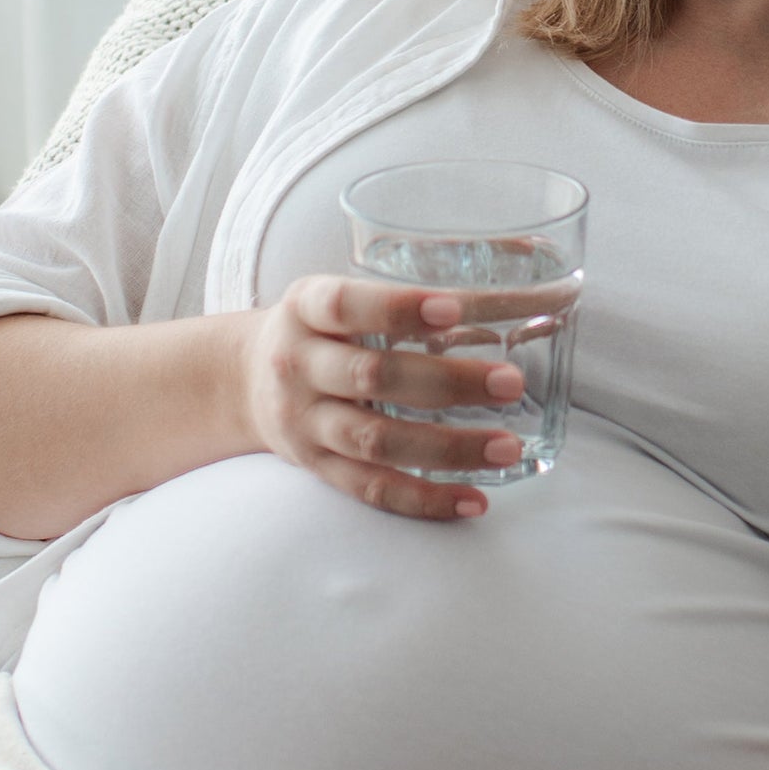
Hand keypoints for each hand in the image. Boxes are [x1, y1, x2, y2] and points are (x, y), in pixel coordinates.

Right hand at [239, 274, 525, 518]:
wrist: (240, 381)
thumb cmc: (317, 330)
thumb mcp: (334, 297)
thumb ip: (408, 294)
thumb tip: (528, 270)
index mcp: (304, 310)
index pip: (344, 306)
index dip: (397, 308)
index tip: (454, 311)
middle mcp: (298, 366)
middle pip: (370, 377)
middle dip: (446, 382)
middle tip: (510, 384)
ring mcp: (305, 423)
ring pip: (375, 441)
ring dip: (446, 447)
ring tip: (508, 446)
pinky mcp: (317, 467)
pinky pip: (371, 489)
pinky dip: (423, 498)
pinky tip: (473, 499)